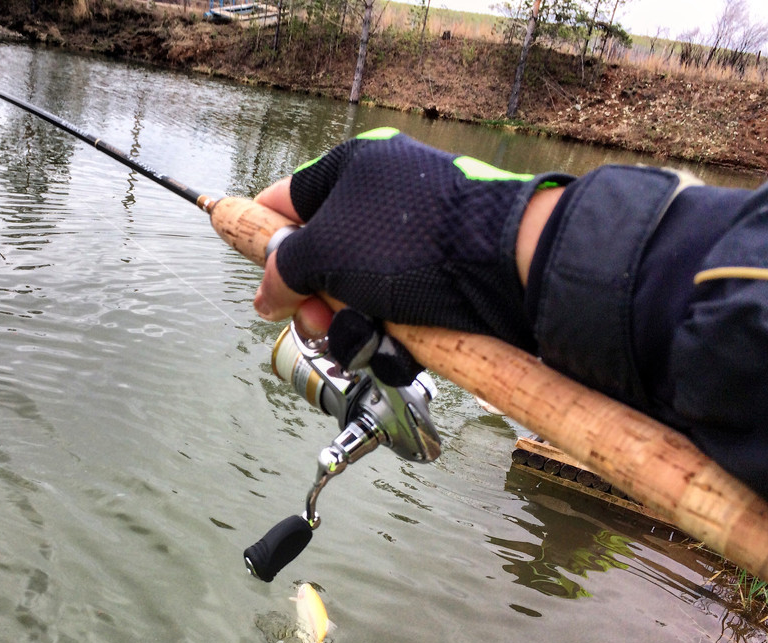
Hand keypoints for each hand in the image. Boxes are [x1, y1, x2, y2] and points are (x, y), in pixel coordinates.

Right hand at [253, 130, 572, 353]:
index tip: (260, 278)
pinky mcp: (434, 286)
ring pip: (353, 300)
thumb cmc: (410, 241)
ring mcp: (409, 248)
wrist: (507, 268)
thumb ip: (282, 270)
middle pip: (318, 263)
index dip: (264, 240)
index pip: (285, 202)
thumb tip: (265, 298)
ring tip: (370, 336)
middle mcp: (379, 205)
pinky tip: (397, 347)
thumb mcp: (325, 250)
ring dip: (352, 329)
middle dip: (315, 303)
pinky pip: (390, 318)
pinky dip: (388, 340)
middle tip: (323, 321)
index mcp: (350, 171)